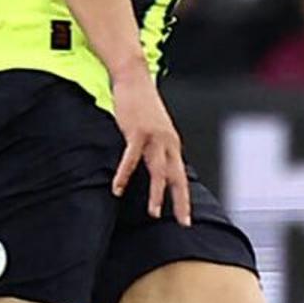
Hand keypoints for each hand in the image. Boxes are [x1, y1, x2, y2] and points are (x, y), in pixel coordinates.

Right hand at [106, 70, 191, 223]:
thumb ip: (156, 149)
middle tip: (183, 222)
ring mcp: (155, 138)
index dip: (184, 198)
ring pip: (158, 171)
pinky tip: (117, 188)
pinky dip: (124, 175)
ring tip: (154, 213)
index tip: (186, 218)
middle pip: (177, 178)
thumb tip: (155, 167)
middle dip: (181, 202)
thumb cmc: (142, 106)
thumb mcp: (154, 131)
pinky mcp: (137, 132)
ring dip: (157, 194)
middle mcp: (169, 143)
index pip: (182, 177)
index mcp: (173, 145)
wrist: (135, 79)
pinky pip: (131, 158)